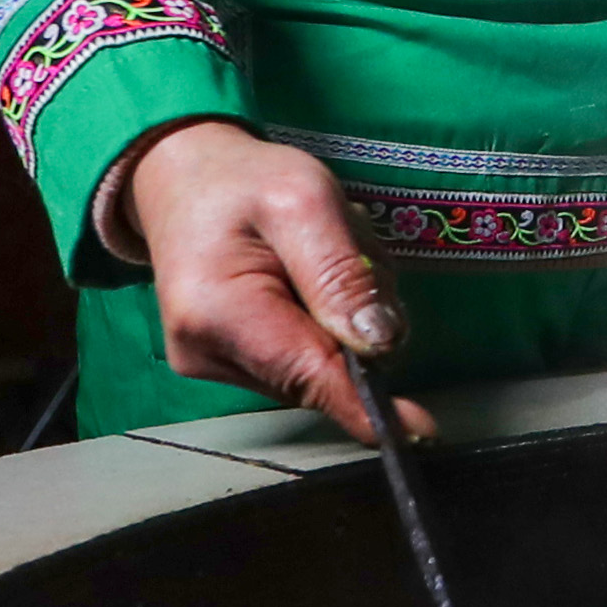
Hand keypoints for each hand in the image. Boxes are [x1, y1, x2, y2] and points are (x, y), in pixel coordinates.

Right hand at [127, 119, 432, 444]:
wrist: (183, 179)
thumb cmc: (243, 182)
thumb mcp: (305, 201)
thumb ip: (342, 274)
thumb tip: (381, 345)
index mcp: (219, 311)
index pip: (309, 376)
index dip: (368, 403)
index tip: (423, 427)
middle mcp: (207, 354)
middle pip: (324, 371)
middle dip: (359, 323)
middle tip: (348, 248)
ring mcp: (214, 364)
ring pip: (322, 366)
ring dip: (345, 318)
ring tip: (321, 254)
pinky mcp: (230, 362)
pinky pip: (306, 357)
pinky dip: (326, 322)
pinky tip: (309, 276)